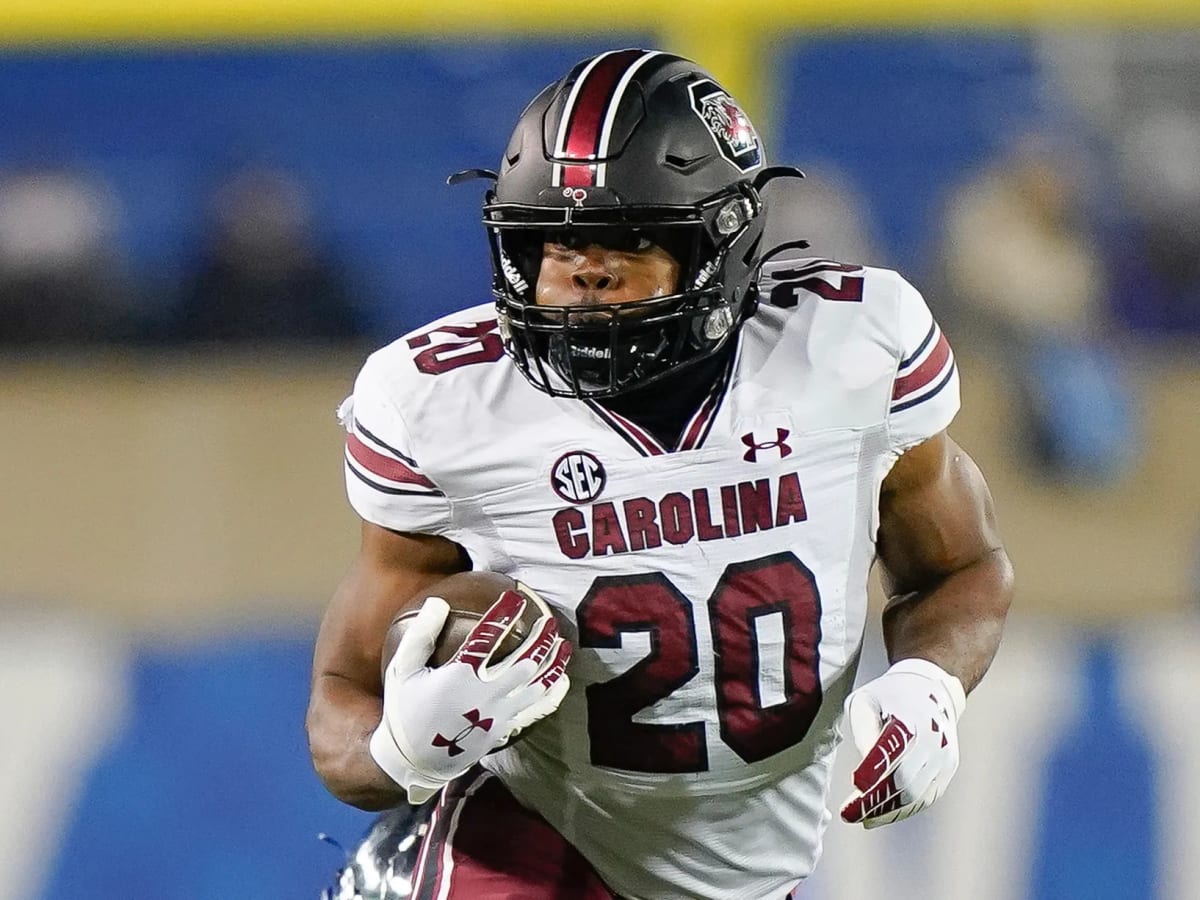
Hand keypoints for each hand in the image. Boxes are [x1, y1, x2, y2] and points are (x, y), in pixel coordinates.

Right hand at [369, 589, 571, 802]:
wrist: (413, 761)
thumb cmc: (405, 711)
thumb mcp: (403, 671)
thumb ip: (420, 635)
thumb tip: (437, 602)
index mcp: (459, 677)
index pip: (487, 637)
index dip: (503, 614)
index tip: (515, 597)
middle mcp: (484, 696)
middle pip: (523, 662)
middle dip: (541, 638)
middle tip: (549, 620)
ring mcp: (498, 715)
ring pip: (536, 686)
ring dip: (553, 663)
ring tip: (563, 644)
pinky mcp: (504, 731)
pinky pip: (536, 712)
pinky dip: (553, 695)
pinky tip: (563, 680)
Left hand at [839, 658, 966, 828]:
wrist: (932, 688)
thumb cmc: (891, 694)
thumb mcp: (867, 699)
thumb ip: (864, 728)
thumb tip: (865, 762)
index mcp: (912, 715)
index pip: (893, 746)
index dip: (874, 767)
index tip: (855, 784)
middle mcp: (934, 738)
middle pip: (904, 778)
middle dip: (875, 799)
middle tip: (848, 813)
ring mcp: (944, 756)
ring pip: (916, 794)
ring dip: (887, 810)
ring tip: (859, 817)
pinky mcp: (947, 769)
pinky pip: (925, 797)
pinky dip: (902, 809)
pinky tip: (879, 814)